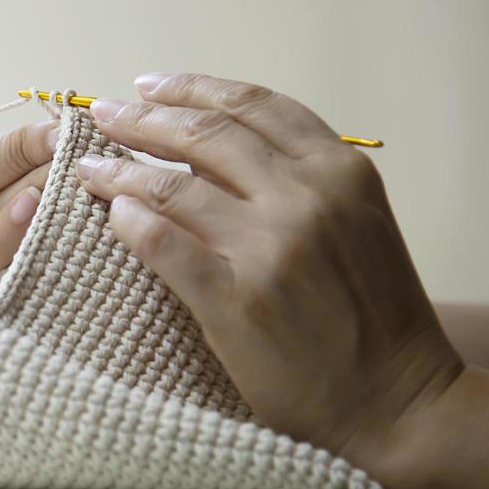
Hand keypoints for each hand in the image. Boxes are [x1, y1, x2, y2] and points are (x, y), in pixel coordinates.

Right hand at [0, 112, 55, 290]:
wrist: (44, 287)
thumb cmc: (23, 205)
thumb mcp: (14, 164)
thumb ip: (25, 148)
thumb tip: (60, 130)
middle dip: (7, 155)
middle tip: (58, 133)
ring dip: (30, 194)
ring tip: (67, 171)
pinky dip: (21, 238)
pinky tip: (42, 214)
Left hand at [76, 73, 462, 461]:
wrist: (399, 404)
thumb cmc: (374, 317)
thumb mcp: (352, 224)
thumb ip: (293, 181)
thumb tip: (201, 150)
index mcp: (340, 170)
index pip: (252, 106)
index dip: (191, 88)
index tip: (147, 85)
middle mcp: (307, 196)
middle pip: (204, 135)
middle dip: (142, 118)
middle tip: (100, 115)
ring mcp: (270, 246)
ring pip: (172, 186)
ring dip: (119, 170)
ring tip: (88, 167)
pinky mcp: (238, 299)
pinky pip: (163, 244)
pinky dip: (129, 223)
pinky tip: (109, 216)